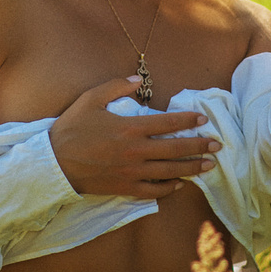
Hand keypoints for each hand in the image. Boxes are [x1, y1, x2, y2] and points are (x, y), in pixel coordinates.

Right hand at [48, 76, 220, 197]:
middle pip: (176, 148)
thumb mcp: (91, 99)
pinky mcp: (125, 188)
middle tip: (217, 145)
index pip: (168, 123)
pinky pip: (154, 190)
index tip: (203, 119)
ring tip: (209, 165)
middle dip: (199, 146)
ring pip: (170, 171)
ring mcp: (132, 172)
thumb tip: (138, 80)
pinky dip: (169, 188)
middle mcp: (136, 151)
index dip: (188, 120)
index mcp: (130, 128)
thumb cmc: (71, 129)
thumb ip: (116, 87)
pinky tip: (179, 184)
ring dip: (192, 168)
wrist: (53, 164)